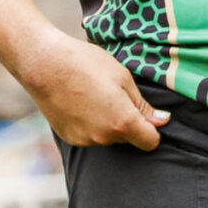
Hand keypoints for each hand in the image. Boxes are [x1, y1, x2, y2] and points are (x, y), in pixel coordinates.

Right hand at [20, 32, 166, 150]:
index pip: (150, 142)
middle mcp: (104, 137)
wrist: (45, 65)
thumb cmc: (87, 65)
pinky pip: (90, 135)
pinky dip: (91, 124)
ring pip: (108, 136)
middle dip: (129, 122)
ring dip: (109, 123)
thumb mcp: (123, 78)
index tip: (149, 116)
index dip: (153, 129)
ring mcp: (84, 139)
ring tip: (96, 96)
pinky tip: (82, 104)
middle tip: (116, 95)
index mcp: (122, 122)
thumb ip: (143, 105)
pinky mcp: (68, 138)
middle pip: (129, 137)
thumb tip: (162, 121)